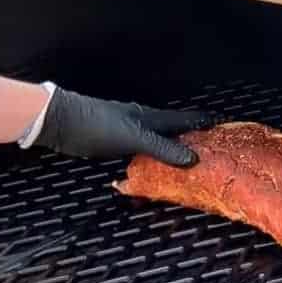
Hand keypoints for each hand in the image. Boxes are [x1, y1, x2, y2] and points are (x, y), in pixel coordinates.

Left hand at [33, 87, 215, 166]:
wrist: (61, 122)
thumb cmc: (97, 125)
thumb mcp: (134, 139)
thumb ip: (162, 149)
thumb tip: (193, 159)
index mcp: (151, 117)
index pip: (184, 119)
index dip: (202, 121)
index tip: (220, 123)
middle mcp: (142, 122)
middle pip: (172, 129)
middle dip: (190, 136)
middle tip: (207, 146)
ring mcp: (128, 131)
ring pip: (157, 139)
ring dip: (171, 147)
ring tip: (185, 158)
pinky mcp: (114, 142)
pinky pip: (142, 150)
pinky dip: (152, 157)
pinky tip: (152, 165)